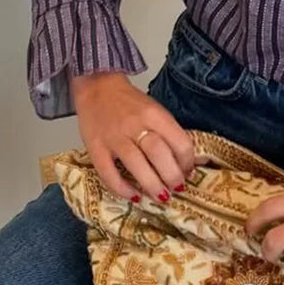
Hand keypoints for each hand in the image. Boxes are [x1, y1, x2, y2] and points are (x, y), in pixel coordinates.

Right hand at [70, 72, 194, 203]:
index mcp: (154, 115)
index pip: (180, 142)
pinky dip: (122, 188)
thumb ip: (169, 133)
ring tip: (161, 197)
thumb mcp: (155, 111)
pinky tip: (134, 196)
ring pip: (136, 165)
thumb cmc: (130, 104)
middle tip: (176, 188)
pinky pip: (108, 173)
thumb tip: (185, 164)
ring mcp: (114, 138)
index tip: (188, 173)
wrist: (97, 87)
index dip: (187, 162)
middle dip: (172, 177)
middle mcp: (135, 125)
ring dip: (152, 185)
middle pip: (159, 154)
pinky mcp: (95, 148)